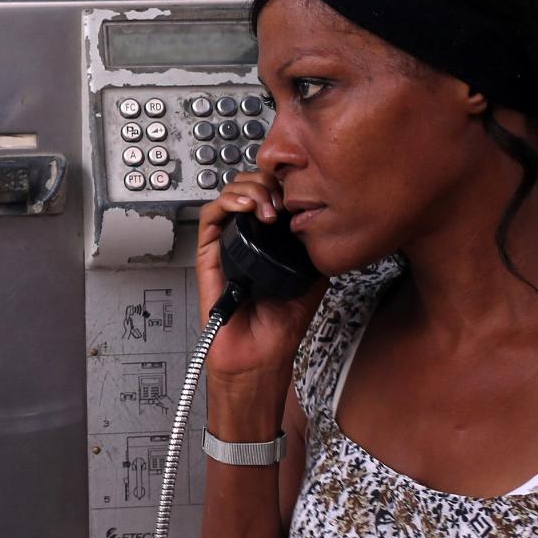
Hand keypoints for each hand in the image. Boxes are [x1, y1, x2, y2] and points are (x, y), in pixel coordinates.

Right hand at [195, 171, 325, 436]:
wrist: (260, 356)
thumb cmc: (280, 327)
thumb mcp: (313, 280)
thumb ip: (316, 251)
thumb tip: (330, 224)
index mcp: (269, 240)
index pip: (270, 195)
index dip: (282, 184)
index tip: (300, 190)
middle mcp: (245, 238)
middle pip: (248, 187)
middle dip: (266, 181)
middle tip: (282, 196)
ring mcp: (226, 244)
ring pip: (228, 194)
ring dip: (248, 188)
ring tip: (267, 203)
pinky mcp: (208, 254)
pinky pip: (210, 217)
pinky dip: (227, 202)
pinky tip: (247, 207)